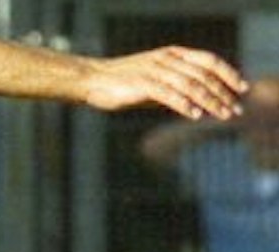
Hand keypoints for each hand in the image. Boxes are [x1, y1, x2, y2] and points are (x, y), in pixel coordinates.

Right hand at [81, 47, 245, 119]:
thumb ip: (175, 86)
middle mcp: (167, 59)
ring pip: (190, 85)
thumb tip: (197, 101)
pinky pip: (168, 94)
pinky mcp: (142, 84)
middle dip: (223, 94)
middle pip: (203, 75)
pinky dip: (184, 105)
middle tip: (235, 110)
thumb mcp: (155, 80)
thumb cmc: (122, 83)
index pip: (209, 61)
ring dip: (209, 102)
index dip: (228, 74)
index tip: (242, 89)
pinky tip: (195, 115)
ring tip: (222, 116)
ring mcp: (155, 70)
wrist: (91, 80)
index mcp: (173, 54)